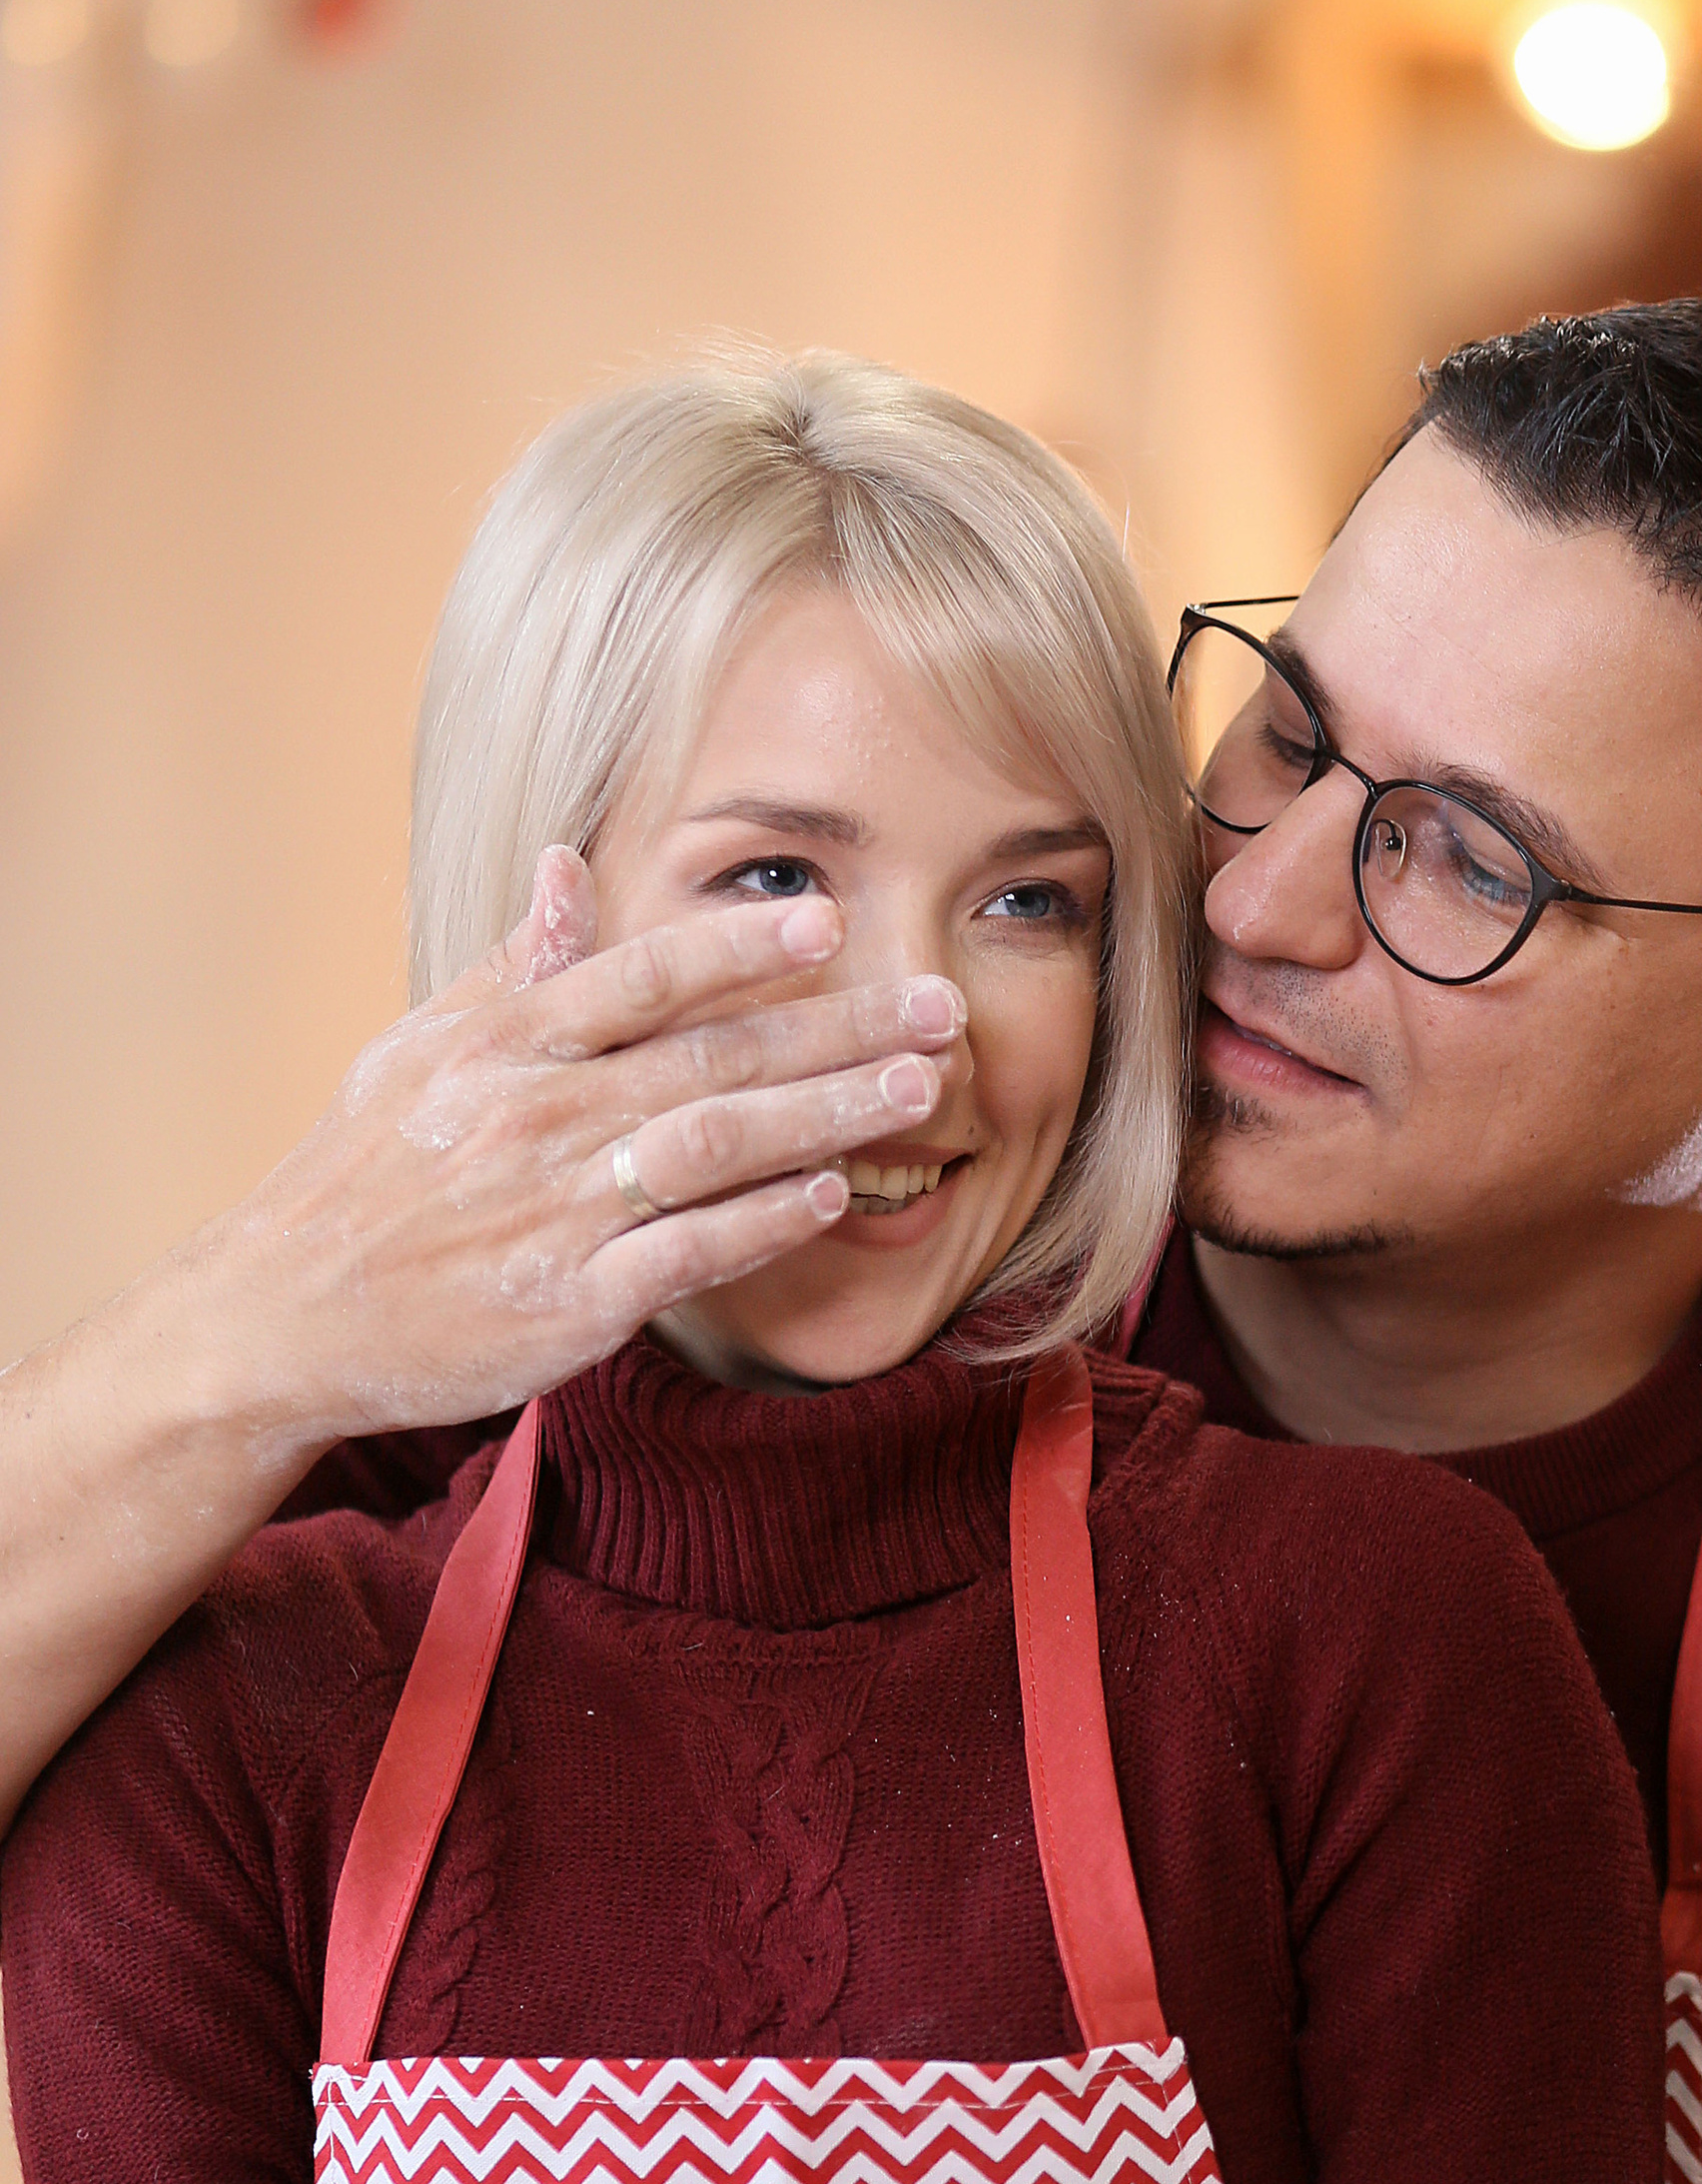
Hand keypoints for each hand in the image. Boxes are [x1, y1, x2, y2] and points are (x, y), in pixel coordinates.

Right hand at [208, 847, 971, 1445]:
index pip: (640, 978)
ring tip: (917, 1091)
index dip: (738, 947)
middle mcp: (535, 1118)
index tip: (831, 921)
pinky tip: (831, 1196)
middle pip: (709, 1059)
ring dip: (826, 1116)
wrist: (280, 1318)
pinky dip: (761, 1222)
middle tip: (940, 1008)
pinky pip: (686, 1254)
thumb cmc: (359, 1179)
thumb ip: (512, 967)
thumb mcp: (416, 1054)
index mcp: (501, 1046)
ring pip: (715, 1148)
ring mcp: (553, 1213)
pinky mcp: (566, 1303)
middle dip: (836, 1029)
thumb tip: (569, 864)